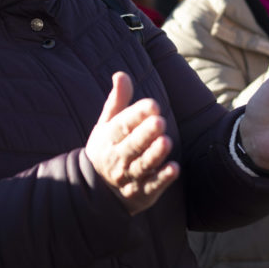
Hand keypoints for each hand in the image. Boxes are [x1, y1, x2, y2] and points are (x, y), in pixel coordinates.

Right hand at [84, 72, 178, 214]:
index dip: (137, 115)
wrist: (94, 192)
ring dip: (154, 155)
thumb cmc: (107, 148)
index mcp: (109, 137)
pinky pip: (152, 186)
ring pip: (142, 166)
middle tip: (160, 121)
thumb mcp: (106, 124)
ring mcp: (130, 177)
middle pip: (132, 145)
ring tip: (166, 142)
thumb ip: (117, 101)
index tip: (152, 104)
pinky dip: (163, 179)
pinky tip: (174, 169)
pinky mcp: (142, 193)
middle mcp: (118, 157)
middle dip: (145, 134)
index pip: (122, 125)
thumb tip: (121, 74)